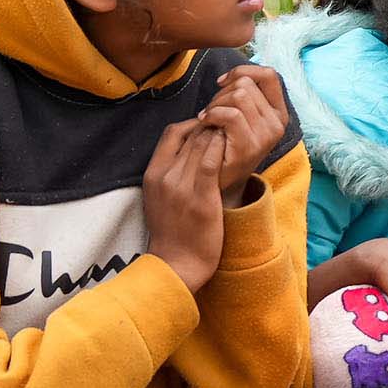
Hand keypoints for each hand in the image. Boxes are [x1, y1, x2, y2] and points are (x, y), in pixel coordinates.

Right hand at [140, 120, 227, 293]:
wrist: (176, 263)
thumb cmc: (171, 231)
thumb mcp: (158, 197)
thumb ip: (168, 172)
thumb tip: (186, 150)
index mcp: (152, 174)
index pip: (171, 133)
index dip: (193, 124)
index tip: (210, 127)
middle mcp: (164, 176)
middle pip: (190, 135)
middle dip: (212, 126)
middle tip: (230, 126)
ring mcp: (181, 186)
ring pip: (201, 144)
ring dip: (220, 134)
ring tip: (235, 133)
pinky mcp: (201, 197)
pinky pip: (210, 162)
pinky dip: (221, 149)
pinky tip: (232, 147)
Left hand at [202, 65, 290, 200]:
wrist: (220, 182)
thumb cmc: (225, 145)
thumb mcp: (242, 117)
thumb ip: (245, 96)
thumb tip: (234, 74)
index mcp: (278, 112)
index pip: (269, 74)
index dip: (242, 71)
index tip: (222, 82)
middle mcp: (277, 123)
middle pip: (246, 84)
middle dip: (221, 93)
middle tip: (212, 111)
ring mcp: (266, 135)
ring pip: (238, 96)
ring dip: (215, 104)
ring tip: (208, 119)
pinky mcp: (250, 146)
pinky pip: (230, 115)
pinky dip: (212, 114)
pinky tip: (204, 123)